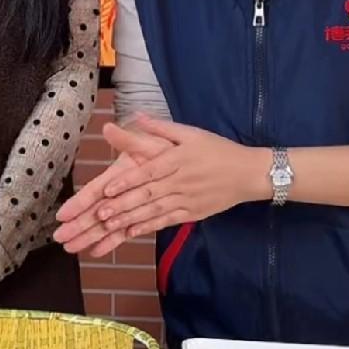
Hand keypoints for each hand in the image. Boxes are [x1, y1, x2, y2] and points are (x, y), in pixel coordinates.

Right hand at [54, 130, 172, 253]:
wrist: (183, 162)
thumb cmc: (164, 149)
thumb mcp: (149, 143)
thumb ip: (128, 139)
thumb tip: (108, 127)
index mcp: (118, 175)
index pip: (94, 191)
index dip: (78, 203)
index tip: (63, 215)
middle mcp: (119, 191)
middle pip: (95, 211)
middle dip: (78, 225)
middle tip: (60, 238)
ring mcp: (127, 205)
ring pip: (105, 225)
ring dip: (89, 236)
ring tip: (71, 248)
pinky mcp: (139, 215)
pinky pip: (124, 232)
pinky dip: (111, 242)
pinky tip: (96, 252)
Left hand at [57, 114, 267, 255]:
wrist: (248, 173)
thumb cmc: (217, 149)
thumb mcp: (191, 133)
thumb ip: (161, 127)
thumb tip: (137, 116)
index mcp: (178, 159)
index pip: (149, 172)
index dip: (127, 182)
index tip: (106, 190)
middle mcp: (180, 181)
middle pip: (148, 195)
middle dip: (122, 205)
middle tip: (99, 214)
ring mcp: (186, 200)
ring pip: (154, 211)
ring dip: (130, 219)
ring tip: (108, 226)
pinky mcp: (192, 213)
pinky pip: (166, 221)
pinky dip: (148, 227)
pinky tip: (130, 232)